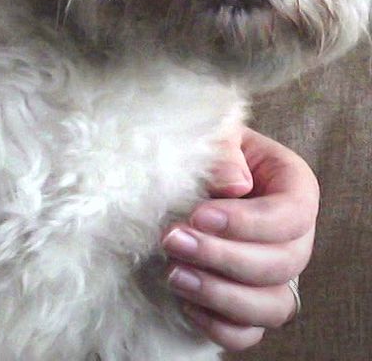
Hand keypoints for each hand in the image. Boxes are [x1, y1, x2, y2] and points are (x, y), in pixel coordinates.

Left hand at [161, 126, 317, 351]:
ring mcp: (276, 275)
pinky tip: (185, 302)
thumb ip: (223, 150)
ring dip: (223, 296)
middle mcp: (294, 237)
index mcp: (293, 187)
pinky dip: (220, 325)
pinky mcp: (250, 303)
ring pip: (273, 306)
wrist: (180, 172)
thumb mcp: (213, 133)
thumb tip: (234, 184)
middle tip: (172, 240)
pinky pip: (250, 332)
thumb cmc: (204, 147)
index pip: (292, 215)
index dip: (248, 222)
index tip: (198, 215)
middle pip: (282, 263)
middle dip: (224, 257)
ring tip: (174, 275)